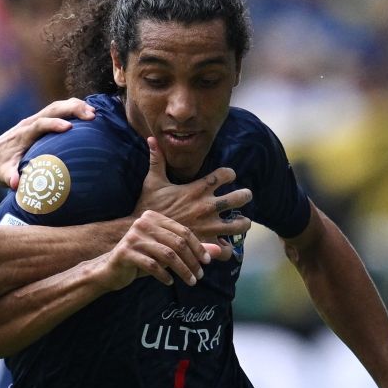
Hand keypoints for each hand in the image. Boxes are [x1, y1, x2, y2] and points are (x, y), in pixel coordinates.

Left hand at [0, 98, 96, 187]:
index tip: (69, 127)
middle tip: (91, 115)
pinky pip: (58, 111)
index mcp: (23, 135)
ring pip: (56, 107)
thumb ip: (9, 178)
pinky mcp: (40, 122)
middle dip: (72, 109)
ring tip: (94, 113)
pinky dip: (72, 109)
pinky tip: (87, 115)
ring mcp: (35, 120)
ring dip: (75, 106)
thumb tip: (16, 184)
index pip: (39, 124)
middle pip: (52, 109)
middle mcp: (29, 123)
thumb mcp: (2, 174)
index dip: (54, 124)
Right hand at [93, 210, 230, 290]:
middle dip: (192, 261)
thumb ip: (191, 250)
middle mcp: (143, 223)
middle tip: (199, 275)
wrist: (110, 269)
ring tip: (190, 281)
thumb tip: (218, 252)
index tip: (207, 262)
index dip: (198, 247)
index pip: (183, 231)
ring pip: (167, 255)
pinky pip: (152, 265)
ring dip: (182, 270)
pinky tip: (169, 282)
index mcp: (154, 217)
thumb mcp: (167, 253)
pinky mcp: (126, 253)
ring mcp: (133, 237)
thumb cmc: (142, 259)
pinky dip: (164, 275)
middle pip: (177, 243)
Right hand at [136, 137, 251, 248]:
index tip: (229, 176)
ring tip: (239, 223)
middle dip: (245, 196)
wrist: (142, 235)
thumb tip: (151, 139)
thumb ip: (156, 160)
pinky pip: (226, 249)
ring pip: (240, 225)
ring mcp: (208, 226)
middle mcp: (207, 206)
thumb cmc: (148, 207)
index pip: (225, 174)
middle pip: (241, 197)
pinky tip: (223, 245)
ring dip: (243, 224)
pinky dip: (227, 248)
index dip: (230, 174)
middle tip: (243, 197)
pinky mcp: (205, 244)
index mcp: (197, 189)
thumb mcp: (152, 182)